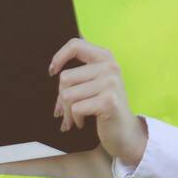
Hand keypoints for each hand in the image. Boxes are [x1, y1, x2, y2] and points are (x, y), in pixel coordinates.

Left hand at [48, 37, 147, 167]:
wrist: (125, 132)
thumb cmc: (105, 107)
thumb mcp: (95, 82)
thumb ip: (79, 72)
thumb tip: (53, 70)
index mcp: (105, 57)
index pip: (75, 45)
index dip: (59, 57)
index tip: (52, 71)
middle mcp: (110, 66)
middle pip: (65, 77)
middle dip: (61, 98)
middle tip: (66, 111)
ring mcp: (111, 83)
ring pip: (68, 94)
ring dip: (67, 111)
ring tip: (74, 118)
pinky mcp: (109, 101)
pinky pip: (76, 108)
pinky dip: (75, 119)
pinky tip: (82, 122)